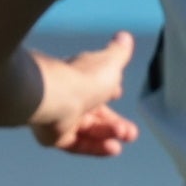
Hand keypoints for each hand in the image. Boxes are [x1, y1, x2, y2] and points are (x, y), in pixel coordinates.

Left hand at [30, 31, 138, 155]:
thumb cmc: (84, 78)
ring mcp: (60, 117)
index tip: (119, 94)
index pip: (95, 85)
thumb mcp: (110, 63)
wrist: (54, 96)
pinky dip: (95, 147)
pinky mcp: (53, 136)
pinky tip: (113, 149)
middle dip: (115, 123)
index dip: (108, 90)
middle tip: (131, 132)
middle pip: (94, 114)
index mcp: (80, 77)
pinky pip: (77, 144)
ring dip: (108, 134)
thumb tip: (124, 36)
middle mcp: (68, 97)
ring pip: (87, 130)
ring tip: (124, 137)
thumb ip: (119, 52)